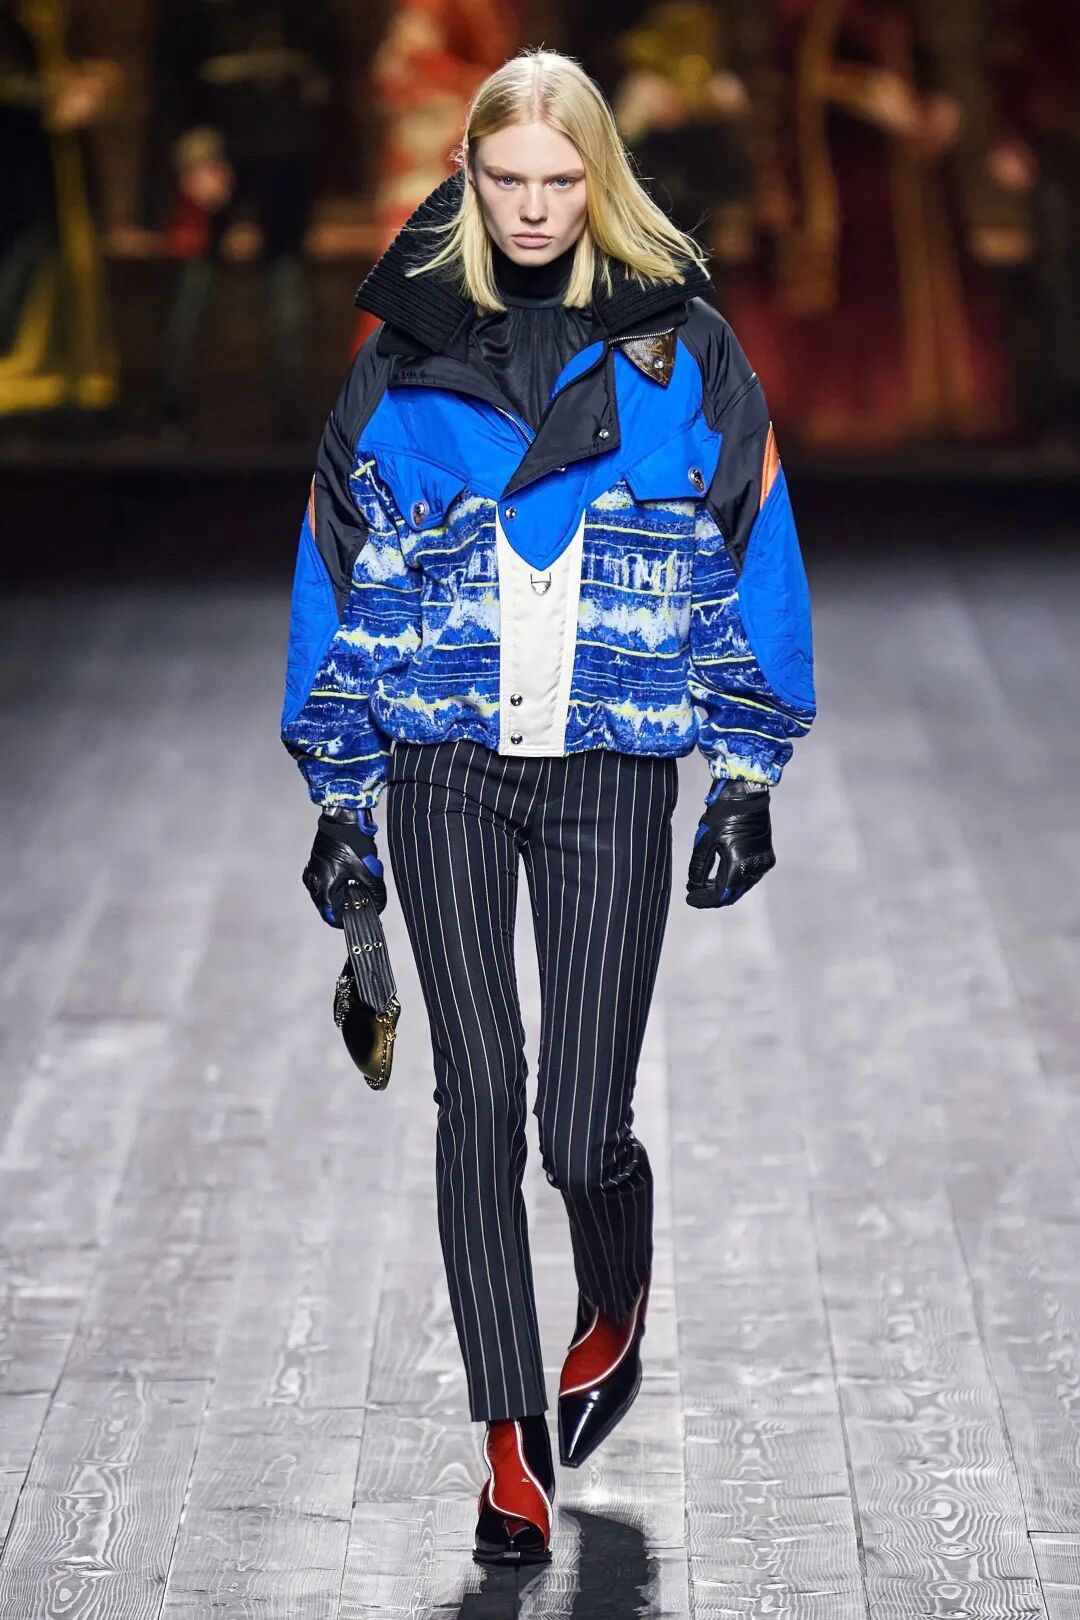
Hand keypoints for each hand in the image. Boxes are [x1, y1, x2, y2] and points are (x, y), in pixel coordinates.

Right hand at [303, 808, 386, 924]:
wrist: (342, 819)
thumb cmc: (350, 843)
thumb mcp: (366, 871)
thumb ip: (374, 892)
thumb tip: (380, 904)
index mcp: (322, 889)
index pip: (332, 917)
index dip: (348, 920)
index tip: (362, 918)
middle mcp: (314, 883)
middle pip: (333, 905)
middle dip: (351, 901)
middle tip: (366, 895)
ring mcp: (314, 873)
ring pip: (332, 892)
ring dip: (347, 890)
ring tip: (363, 878)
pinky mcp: (317, 864)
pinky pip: (329, 880)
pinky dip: (342, 880)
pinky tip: (355, 871)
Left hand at [686, 781, 774, 908]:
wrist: (746, 795)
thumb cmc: (723, 814)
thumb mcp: (704, 842)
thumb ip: (699, 868)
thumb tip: (693, 886)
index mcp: (738, 866)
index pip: (719, 894)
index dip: (703, 900)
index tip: (689, 898)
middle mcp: (754, 869)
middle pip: (732, 894)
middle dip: (712, 896)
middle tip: (695, 893)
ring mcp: (763, 863)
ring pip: (741, 887)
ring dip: (724, 888)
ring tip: (705, 885)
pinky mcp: (766, 856)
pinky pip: (749, 876)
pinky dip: (735, 879)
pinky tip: (721, 876)